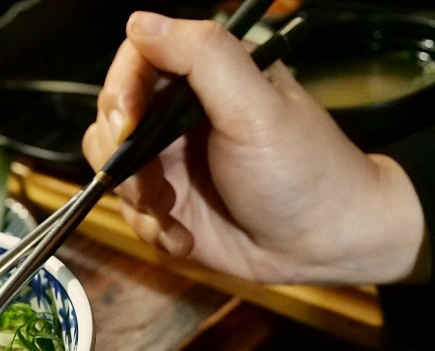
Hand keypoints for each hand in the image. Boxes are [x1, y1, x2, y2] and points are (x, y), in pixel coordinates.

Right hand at [82, 12, 428, 284]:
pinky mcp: (168, 203)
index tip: (127, 123)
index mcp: (207, 76)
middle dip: (120, 154)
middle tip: (149, 181)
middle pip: (113, 116)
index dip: (121, 91)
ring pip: (114, 166)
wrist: (321, 244)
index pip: (138, 62)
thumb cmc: (304, 169)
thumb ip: (202, 56)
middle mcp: (181, 114)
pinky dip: (149, 227)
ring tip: (170, 213)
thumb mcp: (256, 106)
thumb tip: (142, 22)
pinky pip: (129, 210)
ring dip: (135, 196)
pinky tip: (182, 237)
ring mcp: (171, 160)